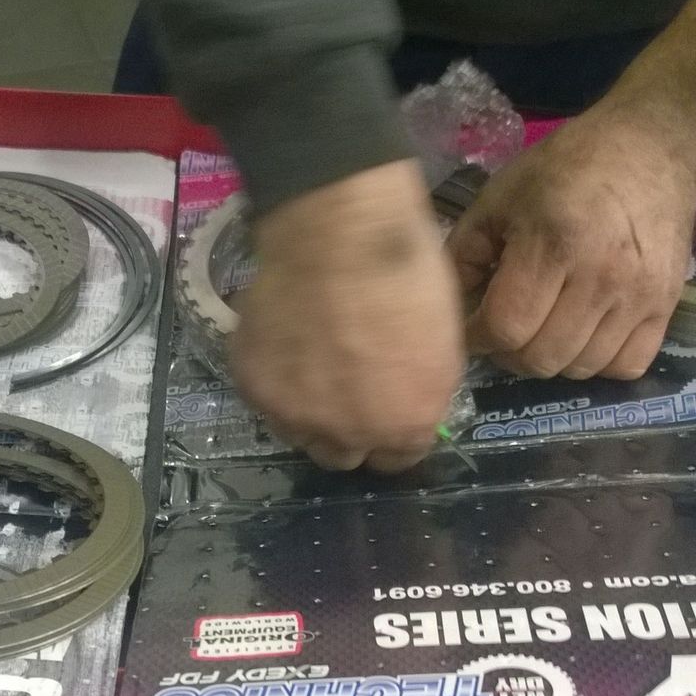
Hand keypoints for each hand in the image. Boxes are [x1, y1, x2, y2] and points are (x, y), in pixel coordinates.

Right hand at [232, 160, 464, 471]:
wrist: (338, 235)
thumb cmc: (407, 275)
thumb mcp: (441, 345)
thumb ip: (418, 393)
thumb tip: (400, 401)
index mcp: (405, 427)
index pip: (397, 459)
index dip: (391, 431)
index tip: (384, 406)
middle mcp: (349, 436)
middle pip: (343, 457)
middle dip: (347, 430)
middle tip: (344, 389)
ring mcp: (295, 418)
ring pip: (299, 434)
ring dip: (306, 411)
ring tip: (310, 362)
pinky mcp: (254, 389)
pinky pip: (265, 400)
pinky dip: (274, 379)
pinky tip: (284, 341)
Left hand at [449, 115, 695, 379]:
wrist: (649, 148)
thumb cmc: (565, 169)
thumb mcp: (500, 197)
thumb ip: (463, 253)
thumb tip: (447, 308)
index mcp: (552, 243)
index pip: (505, 326)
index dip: (477, 337)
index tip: (471, 327)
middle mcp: (600, 276)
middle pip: (541, 357)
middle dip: (510, 353)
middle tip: (504, 331)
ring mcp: (638, 295)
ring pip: (581, 368)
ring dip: (552, 359)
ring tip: (542, 330)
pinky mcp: (667, 304)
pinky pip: (627, 365)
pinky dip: (599, 363)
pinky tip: (584, 336)